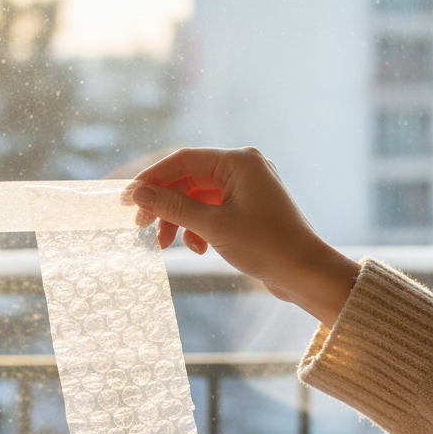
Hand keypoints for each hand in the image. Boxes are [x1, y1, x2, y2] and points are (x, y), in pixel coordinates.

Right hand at [123, 146, 359, 328]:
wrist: (305, 273)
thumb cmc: (265, 245)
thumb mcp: (212, 225)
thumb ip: (172, 206)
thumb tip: (138, 193)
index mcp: (238, 162)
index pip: (183, 160)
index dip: (151, 179)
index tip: (127, 200)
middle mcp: (243, 168)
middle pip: (188, 179)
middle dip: (164, 205)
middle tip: (142, 227)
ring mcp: (247, 189)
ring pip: (197, 198)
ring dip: (178, 220)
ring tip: (164, 244)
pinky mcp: (248, 210)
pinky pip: (211, 211)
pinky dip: (198, 228)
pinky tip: (198, 249)